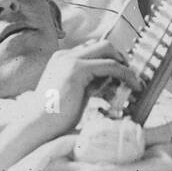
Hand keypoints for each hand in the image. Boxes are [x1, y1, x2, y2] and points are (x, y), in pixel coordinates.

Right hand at [22, 39, 139, 139]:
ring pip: (108, 50)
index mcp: (61, 60)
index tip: (123, 72)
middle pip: (102, 45)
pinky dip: (125, 73)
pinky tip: (133, 85)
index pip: (93, 49)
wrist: (37, 126)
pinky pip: (110, 65)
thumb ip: (89, 82)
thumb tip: (109, 79)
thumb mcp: (76, 93)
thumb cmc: (55, 117)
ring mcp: (70, 60)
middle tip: (130, 74)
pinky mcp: (77, 69)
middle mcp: (65, 55)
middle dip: (120, 57)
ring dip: (125, 64)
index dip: (111, 59)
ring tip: (134, 81)